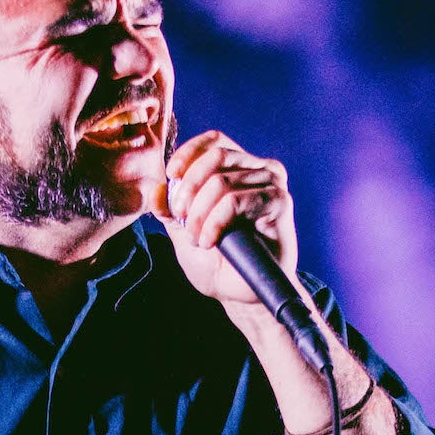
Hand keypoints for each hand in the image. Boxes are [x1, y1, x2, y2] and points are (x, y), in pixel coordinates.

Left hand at [152, 130, 301, 322]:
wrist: (242, 293)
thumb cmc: (218, 261)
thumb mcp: (184, 232)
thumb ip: (169, 209)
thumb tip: (154, 189)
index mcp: (239, 168)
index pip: (215, 140)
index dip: (189, 152)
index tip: (171, 175)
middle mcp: (259, 169)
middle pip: (215, 157)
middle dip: (188, 189)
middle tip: (181, 219)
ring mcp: (272, 184)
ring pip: (221, 182)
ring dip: (199, 214)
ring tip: (198, 240)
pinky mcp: (279, 202)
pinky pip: (235, 200)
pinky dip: (214, 222)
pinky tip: (210, 241)